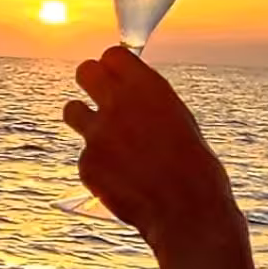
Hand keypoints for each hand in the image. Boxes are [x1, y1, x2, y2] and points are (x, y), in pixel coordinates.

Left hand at [62, 46, 242, 255]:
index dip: (115, 67)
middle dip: (92, 81)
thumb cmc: (195, 169)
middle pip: (85, 71)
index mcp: (148, 88)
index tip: (118, 77)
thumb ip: (151, 104)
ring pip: (71, 110)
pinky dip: (98, 164)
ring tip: (106, 139)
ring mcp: (97, 135)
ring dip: (85, 119)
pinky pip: (84, 156)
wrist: (186, 213)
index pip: (113, 55)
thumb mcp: (180, 122)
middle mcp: (118, 104)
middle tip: (102, 98)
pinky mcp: (86, 164)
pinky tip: (120, 178)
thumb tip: (135, 98)